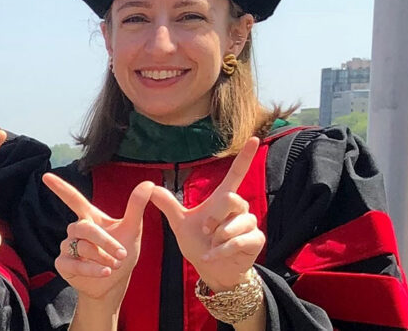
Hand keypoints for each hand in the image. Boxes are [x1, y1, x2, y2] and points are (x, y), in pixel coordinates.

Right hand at [44, 174, 155, 304]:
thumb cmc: (122, 255)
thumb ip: (136, 207)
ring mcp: (67, 247)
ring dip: (101, 256)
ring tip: (115, 265)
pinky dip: (91, 269)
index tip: (46, 176)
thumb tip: (148, 183)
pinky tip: (105, 272)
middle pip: (84, 228)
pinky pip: (74, 264)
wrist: (114, 284)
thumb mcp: (133, 231)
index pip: (73, 199)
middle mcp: (76, 230)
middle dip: (104, 241)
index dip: (60, 188)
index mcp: (90, 218)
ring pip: (80, 246)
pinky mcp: (63, 264)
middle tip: (122, 254)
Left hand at [150, 137, 264, 291]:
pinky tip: (212, 255)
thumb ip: (169, 205)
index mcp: (222, 200)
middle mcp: (240, 208)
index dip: (245, 156)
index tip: (253, 138)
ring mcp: (250, 224)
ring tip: (211, 244)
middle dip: (214, 217)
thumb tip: (150, 187)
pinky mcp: (256, 240)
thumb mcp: (180, 223)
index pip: (236, 173)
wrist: (211, 269)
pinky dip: (220, 250)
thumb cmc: (199, 244)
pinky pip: (238, 241)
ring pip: (235, 223)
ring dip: (217, 238)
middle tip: (206, 230)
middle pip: (231, 199)